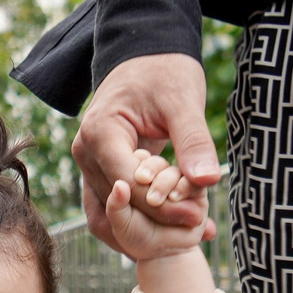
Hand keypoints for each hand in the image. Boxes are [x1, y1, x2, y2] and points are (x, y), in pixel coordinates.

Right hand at [74, 52, 218, 248]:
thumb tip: (208, 181)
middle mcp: (85, 153)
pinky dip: (143, 220)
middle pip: (120, 205)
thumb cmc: (163, 70)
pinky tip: (175, 229)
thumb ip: (193, 141)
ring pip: (113, 214)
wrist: (145, 55)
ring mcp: (88, 164)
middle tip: (199, 231)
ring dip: (149, 229)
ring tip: (189, 237)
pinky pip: (116, 207)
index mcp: (100, 133)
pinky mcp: (99, 171)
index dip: (164, 205)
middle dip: (158, 222)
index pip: (129, 185)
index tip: (199, 216)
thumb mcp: (183, 101)